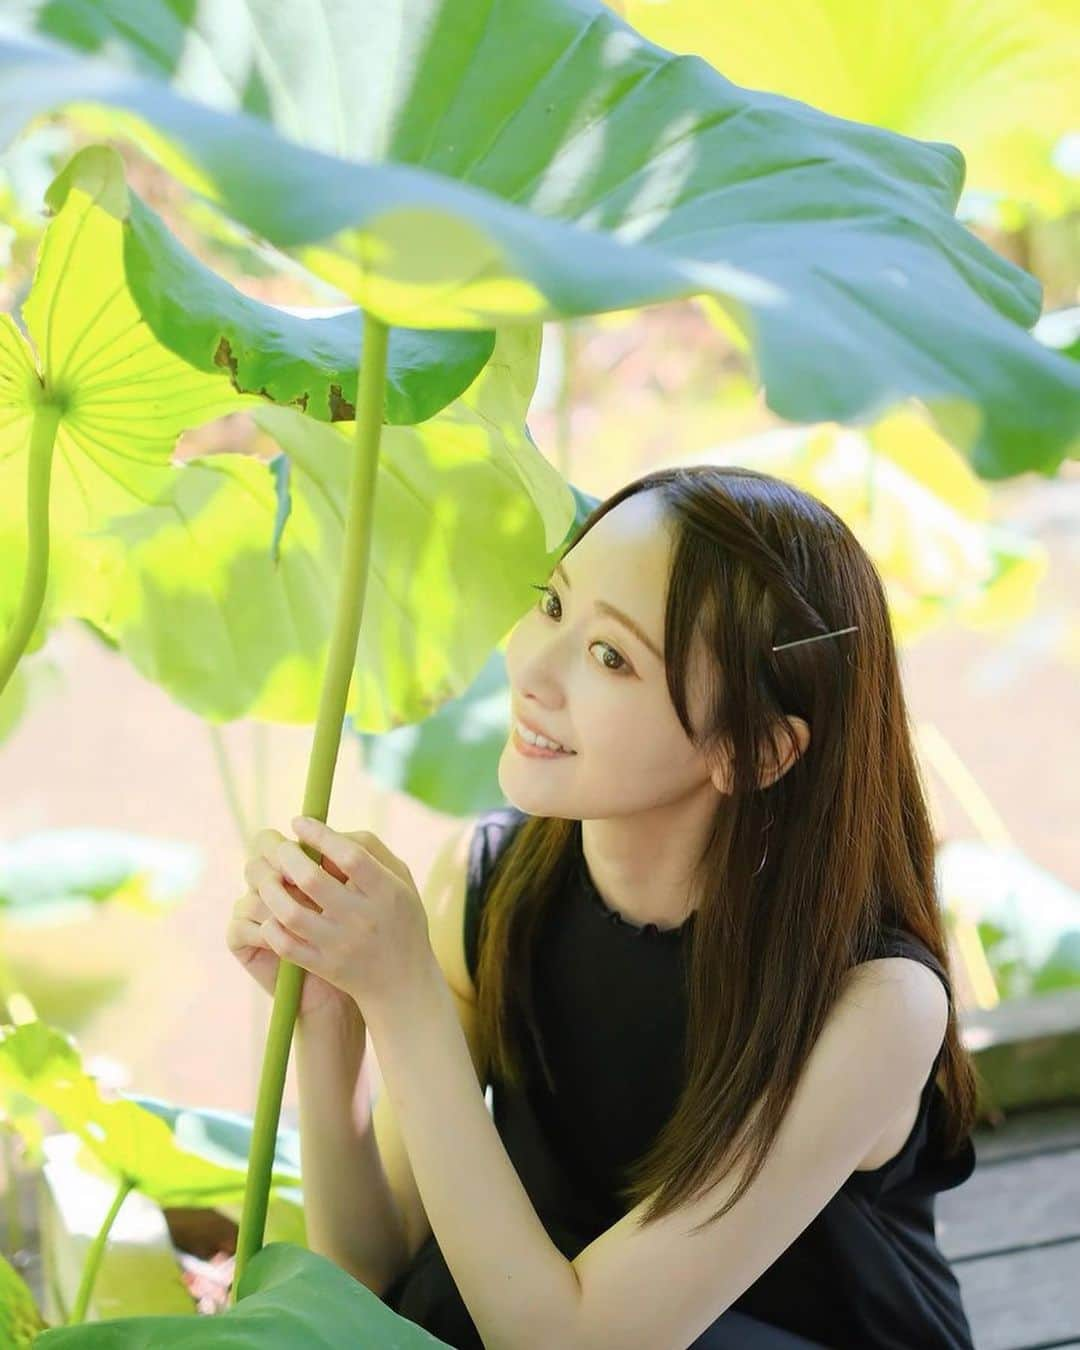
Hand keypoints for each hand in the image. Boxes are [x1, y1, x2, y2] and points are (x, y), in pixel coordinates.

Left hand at [242, 816, 435, 1022]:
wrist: (402, 982)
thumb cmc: (399, 918)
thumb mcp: (401, 879)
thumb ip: (371, 850)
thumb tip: (327, 834)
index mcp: (386, 891)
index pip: (350, 856)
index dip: (319, 834)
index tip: (298, 821)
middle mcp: (363, 917)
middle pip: (312, 879)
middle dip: (288, 856)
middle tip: (281, 848)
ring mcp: (340, 945)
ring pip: (291, 913)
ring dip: (272, 889)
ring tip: (269, 878)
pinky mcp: (323, 966)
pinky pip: (285, 945)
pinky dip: (272, 926)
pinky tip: (273, 913)